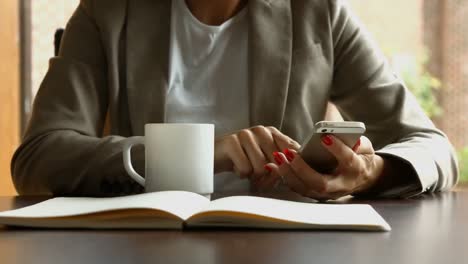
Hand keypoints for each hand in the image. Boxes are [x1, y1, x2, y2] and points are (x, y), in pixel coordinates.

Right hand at [214, 126, 300, 183]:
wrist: (213, 156)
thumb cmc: (242, 160)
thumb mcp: (264, 161)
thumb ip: (281, 164)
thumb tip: (289, 171)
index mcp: (273, 133)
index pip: (292, 150)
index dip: (288, 167)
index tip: (278, 175)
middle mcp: (262, 130)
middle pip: (277, 162)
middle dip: (268, 176)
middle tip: (257, 175)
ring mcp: (246, 134)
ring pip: (261, 167)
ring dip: (253, 175)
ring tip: (246, 169)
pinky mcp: (232, 142)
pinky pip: (245, 168)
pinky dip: (241, 174)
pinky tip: (235, 167)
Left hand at [263, 135, 384, 199]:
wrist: (363, 177)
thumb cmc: (359, 156)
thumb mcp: (363, 146)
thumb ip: (355, 140)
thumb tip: (338, 132)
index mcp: (356, 169)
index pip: (347, 161)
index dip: (337, 149)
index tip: (325, 137)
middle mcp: (341, 185)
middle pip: (320, 182)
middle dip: (303, 168)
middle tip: (289, 153)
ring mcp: (328, 193)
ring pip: (306, 188)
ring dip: (289, 173)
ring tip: (279, 156)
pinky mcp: (316, 194)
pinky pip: (298, 188)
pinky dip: (285, 177)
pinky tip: (273, 165)